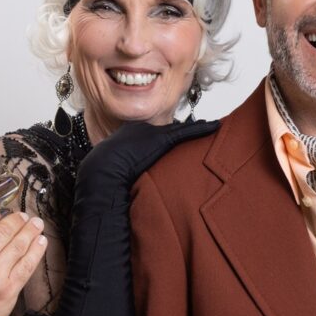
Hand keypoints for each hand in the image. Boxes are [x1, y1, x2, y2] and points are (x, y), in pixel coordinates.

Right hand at [80, 118, 220, 190]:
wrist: (102, 170)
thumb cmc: (105, 176)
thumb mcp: (118, 171)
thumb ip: (130, 172)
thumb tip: (136, 188)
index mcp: (130, 136)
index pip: (155, 134)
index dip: (170, 136)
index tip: (182, 135)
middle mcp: (142, 130)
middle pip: (168, 129)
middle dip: (185, 130)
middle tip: (204, 128)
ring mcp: (152, 132)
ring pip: (179, 128)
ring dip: (196, 129)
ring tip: (212, 126)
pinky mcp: (161, 138)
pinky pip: (186, 131)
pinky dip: (200, 130)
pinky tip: (214, 127)